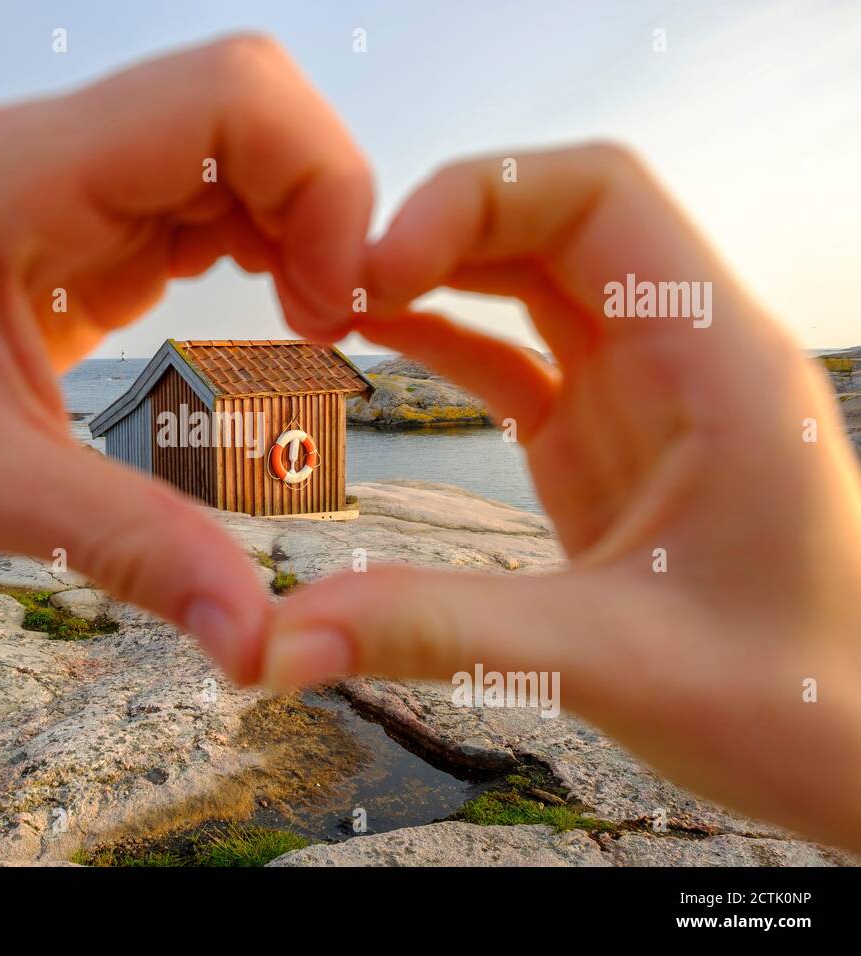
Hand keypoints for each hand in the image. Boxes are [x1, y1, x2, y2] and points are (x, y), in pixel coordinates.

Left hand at [0, 35, 372, 681]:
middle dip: (326, 204)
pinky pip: (223, 183)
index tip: (329, 303)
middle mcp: (61, 149)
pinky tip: (280, 310)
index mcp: (23, 179)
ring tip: (312, 324)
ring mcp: (86, 170)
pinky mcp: (106, 206)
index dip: (317, 182)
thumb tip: (253, 639)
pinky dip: (277, 236)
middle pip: (254, 104)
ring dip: (308, 222)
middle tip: (328, 323)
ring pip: (249, 139)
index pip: (224, 96)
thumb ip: (123, 546)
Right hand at [263, 144, 860, 850]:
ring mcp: (643, 395)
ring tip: (339, 302)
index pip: (598, 197)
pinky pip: (519, 358)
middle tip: (336, 282)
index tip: (382, 263)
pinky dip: (447, 342)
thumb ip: (441, 633)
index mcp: (715, 361)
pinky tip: (380, 347)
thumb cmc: (792, 701)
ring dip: (441, 276)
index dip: (481, 199)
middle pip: (554, 221)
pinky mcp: (606, 443)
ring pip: (534, 281)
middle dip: (443, 230)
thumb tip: (282, 637)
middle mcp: (683, 354)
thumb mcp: (609, 661)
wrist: (852, 752)